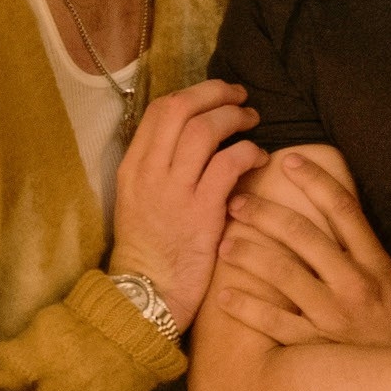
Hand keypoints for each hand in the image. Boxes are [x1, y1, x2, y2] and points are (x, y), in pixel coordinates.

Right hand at [108, 80, 263, 328]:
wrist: (146, 297)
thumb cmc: (150, 252)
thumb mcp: (139, 201)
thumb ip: (160, 168)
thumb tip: (193, 138)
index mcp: (132, 167)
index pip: (159, 110)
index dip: (193, 93)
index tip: (215, 95)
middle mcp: (149, 172)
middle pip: (180, 109)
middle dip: (215, 93)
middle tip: (240, 96)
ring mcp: (173, 191)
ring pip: (204, 130)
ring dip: (234, 117)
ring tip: (253, 121)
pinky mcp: (200, 212)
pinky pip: (228, 164)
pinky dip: (248, 152)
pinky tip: (258, 158)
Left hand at [210, 147, 390, 349]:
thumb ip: (369, 257)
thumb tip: (341, 218)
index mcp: (377, 265)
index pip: (344, 209)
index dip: (315, 180)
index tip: (288, 159)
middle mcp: (355, 285)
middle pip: (303, 234)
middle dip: (265, 212)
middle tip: (237, 201)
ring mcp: (333, 317)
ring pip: (282, 273)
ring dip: (248, 253)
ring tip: (225, 243)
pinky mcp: (315, 348)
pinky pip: (273, 323)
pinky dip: (246, 307)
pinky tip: (224, 296)